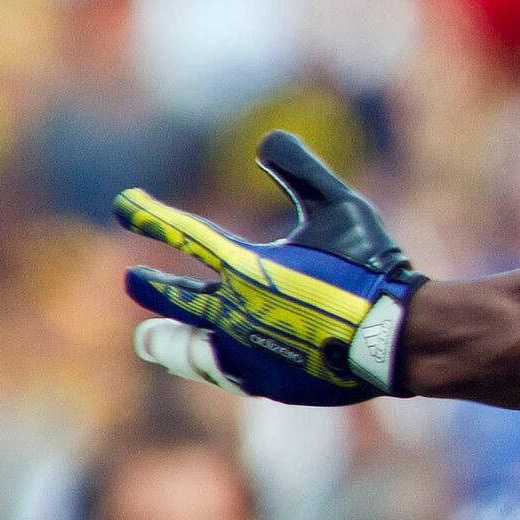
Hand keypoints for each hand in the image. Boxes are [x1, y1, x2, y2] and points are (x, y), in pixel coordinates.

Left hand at [115, 132, 425, 405]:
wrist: (396, 339)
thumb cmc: (372, 269)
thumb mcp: (342, 208)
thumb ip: (302, 171)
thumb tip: (266, 138)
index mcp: (247, 265)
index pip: (184, 235)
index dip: (149, 216)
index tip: (124, 203)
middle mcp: (233, 311)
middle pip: (171, 299)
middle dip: (150, 287)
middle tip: (134, 280)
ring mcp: (244, 352)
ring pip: (181, 347)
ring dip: (165, 337)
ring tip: (151, 335)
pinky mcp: (261, 382)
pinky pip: (217, 372)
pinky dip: (204, 360)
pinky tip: (205, 359)